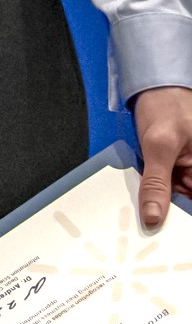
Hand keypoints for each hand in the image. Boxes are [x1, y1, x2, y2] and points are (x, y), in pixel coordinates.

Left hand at [135, 86, 191, 226]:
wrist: (156, 86)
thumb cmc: (166, 107)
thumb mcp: (159, 145)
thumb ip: (156, 182)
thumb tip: (153, 217)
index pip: (190, 205)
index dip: (180, 224)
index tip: (162, 237)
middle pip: (185, 204)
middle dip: (165, 215)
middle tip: (142, 230)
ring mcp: (187, 173)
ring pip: (173, 198)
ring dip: (157, 205)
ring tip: (137, 218)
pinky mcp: (174, 169)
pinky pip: (164, 187)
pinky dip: (152, 193)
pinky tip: (140, 201)